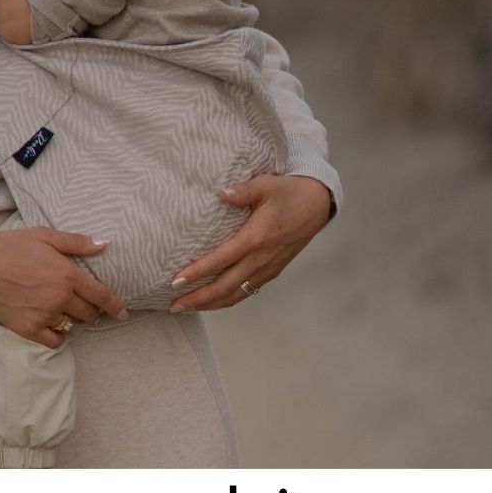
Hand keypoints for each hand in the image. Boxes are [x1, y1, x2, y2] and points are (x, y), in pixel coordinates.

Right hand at [0, 226, 128, 347]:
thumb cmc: (9, 246)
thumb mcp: (44, 236)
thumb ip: (76, 242)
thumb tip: (104, 244)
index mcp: (67, 275)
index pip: (101, 295)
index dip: (115, 305)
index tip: (123, 312)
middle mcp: (60, 298)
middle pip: (88, 313)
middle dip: (92, 311)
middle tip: (88, 308)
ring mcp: (44, 315)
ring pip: (71, 326)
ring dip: (73, 320)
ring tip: (66, 312)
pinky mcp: (28, 329)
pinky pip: (54, 340)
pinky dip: (58, 335)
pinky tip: (54, 326)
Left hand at [169, 175, 332, 311]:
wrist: (317, 205)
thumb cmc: (288, 192)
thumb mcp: (266, 185)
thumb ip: (243, 191)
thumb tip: (221, 193)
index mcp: (255, 239)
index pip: (221, 261)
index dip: (197, 273)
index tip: (176, 280)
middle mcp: (260, 259)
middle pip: (225, 287)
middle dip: (198, 298)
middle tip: (174, 305)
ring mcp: (267, 268)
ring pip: (236, 294)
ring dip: (210, 304)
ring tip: (187, 307)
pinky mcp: (272, 271)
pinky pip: (246, 292)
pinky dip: (227, 299)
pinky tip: (212, 301)